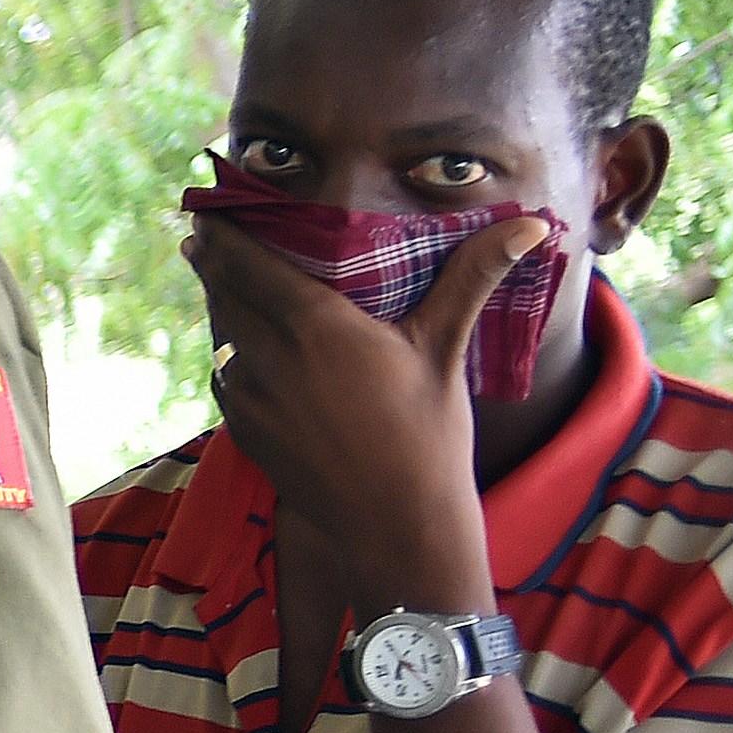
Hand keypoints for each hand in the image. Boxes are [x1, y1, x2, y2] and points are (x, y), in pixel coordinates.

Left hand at [188, 212, 528, 611]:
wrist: (391, 525)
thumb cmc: (426, 434)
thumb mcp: (444, 349)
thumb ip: (471, 277)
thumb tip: (528, 223)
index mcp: (315, 328)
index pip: (250, 266)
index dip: (224, 236)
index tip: (204, 208)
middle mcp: (269, 357)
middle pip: (226, 295)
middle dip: (213, 261)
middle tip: (204, 231)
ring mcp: (248, 396)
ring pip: (221, 335)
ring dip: (220, 305)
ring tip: (219, 276)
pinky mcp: (243, 428)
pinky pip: (226, 373)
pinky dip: (229, 349)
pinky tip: (241, 342)